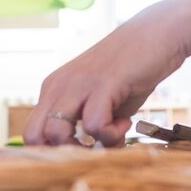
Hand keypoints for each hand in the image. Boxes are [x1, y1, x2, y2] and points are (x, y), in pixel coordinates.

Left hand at [25, 0, 190, 147]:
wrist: (157, 34)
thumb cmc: (130, 70)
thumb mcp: (99, 98)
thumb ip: (86, 123)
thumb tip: (87, 157)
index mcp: (53, 88)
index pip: (32, 132)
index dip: (53, 151)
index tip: (83, 151)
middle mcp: (59, 85)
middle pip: (36, 136)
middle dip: (64, 154)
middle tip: (94, 148)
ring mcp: (78, 83)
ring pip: (57, 133)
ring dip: (87, 147)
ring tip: (113, 133)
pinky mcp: (102, 84)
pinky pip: (93, 126)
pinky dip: (112, 134)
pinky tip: (126, 122)